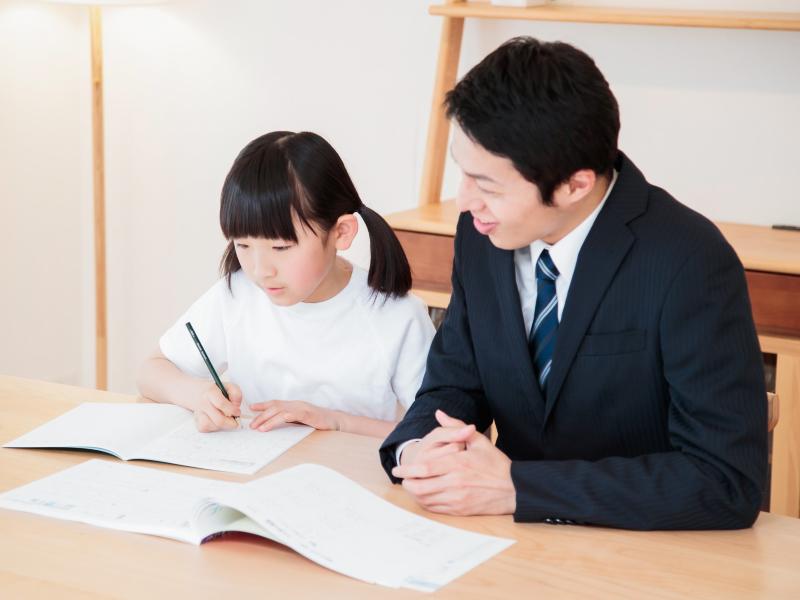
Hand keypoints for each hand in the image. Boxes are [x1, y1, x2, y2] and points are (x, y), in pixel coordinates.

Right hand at [193, 382, 241, 431]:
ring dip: (221, 425)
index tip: (238, 412)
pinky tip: (216, 420)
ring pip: (211, 425)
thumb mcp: (228, 386)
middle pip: (218, 420)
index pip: (221, 404)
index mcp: (211, 392)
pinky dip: (213, 427)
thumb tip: (236, 406)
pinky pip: (205, 428)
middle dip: (230, 423)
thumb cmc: (215, 390)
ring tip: (224, 418)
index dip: (232, 410)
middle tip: (235, 420)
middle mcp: (203, 403)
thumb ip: (236, 393)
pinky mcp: (197, 421)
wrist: (195, 391)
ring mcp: (198, 413)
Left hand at [249, 400, 339, 431]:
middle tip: (252, 425)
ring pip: (279, 411)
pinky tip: (269, 426)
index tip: (252, 407)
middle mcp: (296, 404)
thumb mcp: (302, 420)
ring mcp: (301, 407)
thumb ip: (291, 420)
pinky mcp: (306, 413)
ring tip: (258, 428)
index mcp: (294, 405)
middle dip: (261, 415)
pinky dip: (277, 420)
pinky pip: (288, 415)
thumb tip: (276, 425)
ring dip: (266, 419)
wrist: (335, 421)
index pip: (275, 403)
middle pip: (274, 407)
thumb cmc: (319, 422)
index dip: (263, 405)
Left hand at [392, 410, 515, 515]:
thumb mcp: (478, 440)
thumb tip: (439, 413)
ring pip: (426, 500)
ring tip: (411, 487)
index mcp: (458, 463)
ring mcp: (458, 499)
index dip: (408, 470)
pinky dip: (426, 503)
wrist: (514, 489)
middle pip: (421, 487)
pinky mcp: (460, 510)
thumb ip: (456, 427)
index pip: (425, 468)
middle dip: (407, 484)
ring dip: (414, 494)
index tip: (397, 470)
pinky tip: (424, 497)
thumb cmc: (495, 464)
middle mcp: (456, 482)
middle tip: (403, 480)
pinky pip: (436, 509)